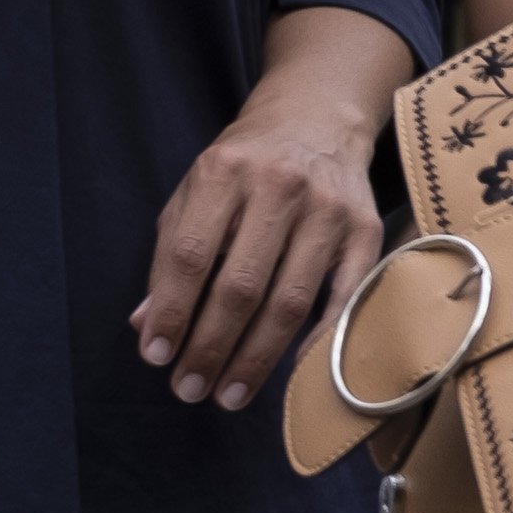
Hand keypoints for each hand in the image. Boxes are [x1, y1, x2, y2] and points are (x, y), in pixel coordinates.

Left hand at [135, 52, 392, 411]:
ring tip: (229, 394)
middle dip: (211, 346)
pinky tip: (289, 371)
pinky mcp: (365, 230)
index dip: (173, 312)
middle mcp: (277, 188)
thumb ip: (171, 255)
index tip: (157, 357)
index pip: (191, 256)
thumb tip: (147, 325)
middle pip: (241, 286)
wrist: (316, 118)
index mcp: (222, 173)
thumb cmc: (244, 165)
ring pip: (290, 300)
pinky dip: (316, 338)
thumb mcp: (195, 194)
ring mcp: (328, 211)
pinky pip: (343, 296)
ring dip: (256, 356)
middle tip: (190, 391)